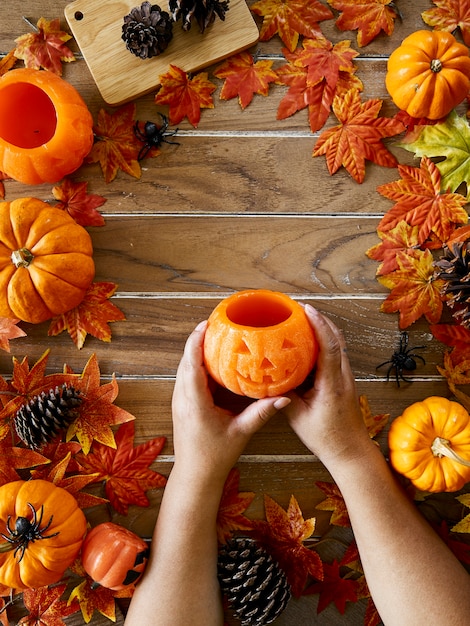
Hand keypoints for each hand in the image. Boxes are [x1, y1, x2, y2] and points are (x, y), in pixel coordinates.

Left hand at [171, 320, 290, 487]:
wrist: (195, 474)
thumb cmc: (215, 456)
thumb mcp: (241, 432)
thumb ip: (261, 413)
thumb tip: (283, 397)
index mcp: (194, 403)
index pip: (191, 364)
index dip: (196, 341)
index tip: (206, 324)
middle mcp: (182, 398)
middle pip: (185, 360)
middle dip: (197, 339)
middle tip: (216, 323)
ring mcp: (179, 400)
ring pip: (184, 368)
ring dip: (196, 350)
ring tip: (214, 335)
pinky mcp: (182, 403)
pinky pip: (187, 377)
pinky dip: (196, 363)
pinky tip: (212, 359)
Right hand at [283, 306, 371, 470]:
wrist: (350, 451)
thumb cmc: (326, 438)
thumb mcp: (298, 417)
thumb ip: (284, 395)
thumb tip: (268, 377)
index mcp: (332, 384)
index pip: (329, 346)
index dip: (318, 325)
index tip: (306, 309)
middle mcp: (343, 376)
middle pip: (336, 338)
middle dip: (319, 319)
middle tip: (298, 309)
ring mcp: (346, 377)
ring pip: (337, 345)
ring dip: (322, 329)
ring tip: (301, 321)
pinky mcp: (343, 381)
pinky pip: (334, 355)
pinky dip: (322, 343)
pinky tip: (306, 344)